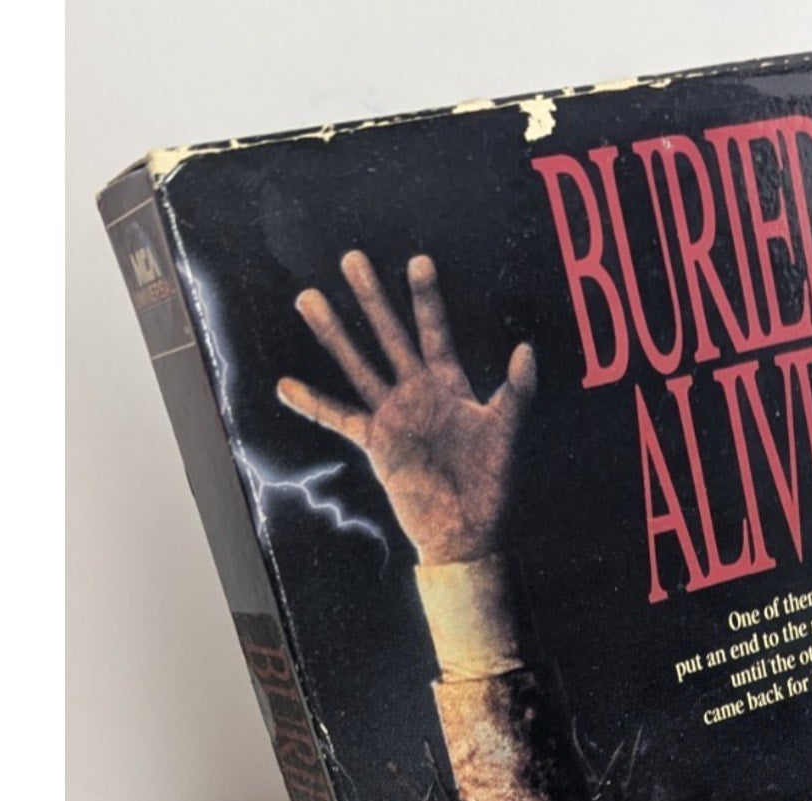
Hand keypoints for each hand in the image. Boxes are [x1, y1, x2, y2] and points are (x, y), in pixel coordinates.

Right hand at [277, 252, 535, 565]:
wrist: (467, 531)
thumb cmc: (492, 484)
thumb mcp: (507, 433)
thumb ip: (516, 392)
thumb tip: (526, 348)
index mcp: (450, 385)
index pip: (435, 331)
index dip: (426, 298)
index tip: (418, 260)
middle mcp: (417, 393)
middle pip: (389, 336)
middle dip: (371, 298)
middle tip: (351, 258)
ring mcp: (393, 416)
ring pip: (358, 365)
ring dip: (335, 334)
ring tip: (309, 298)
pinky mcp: (376, 443)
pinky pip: (339, 418)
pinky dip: (312, 404)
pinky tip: (285, 386)